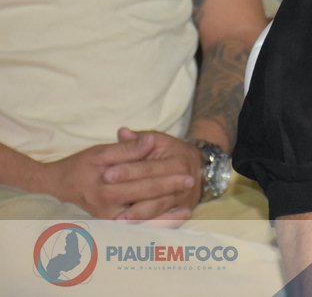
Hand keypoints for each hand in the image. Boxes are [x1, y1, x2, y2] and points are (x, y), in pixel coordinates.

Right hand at [37, 134, 192, 219]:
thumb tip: (148, 141)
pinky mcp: (113, 224)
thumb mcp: (101, 152)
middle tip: (192, 182)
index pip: (142, 182)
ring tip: (189, 207)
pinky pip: (139, 228)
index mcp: (105, 188)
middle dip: (171, 191)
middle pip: (147, 200)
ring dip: (168, 215)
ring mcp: (110, 220)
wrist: (61, 184)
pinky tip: (174, 220)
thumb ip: (126, 149)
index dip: (166, 176)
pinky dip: (158, 225)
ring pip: (145, 220)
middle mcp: (107, 209)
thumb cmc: (82, 165)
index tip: (186, 170)